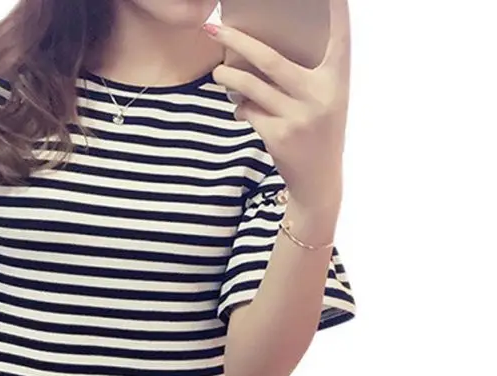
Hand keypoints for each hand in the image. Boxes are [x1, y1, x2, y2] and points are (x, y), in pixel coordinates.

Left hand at [206, 0, 350, 207]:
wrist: (318, 181)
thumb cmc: (317, 132)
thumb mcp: (323, 100)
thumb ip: (306, 75)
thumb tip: (257, 50)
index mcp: (337, 80)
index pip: (339, 36)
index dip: (336, 10)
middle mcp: (320, 95)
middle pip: (270, 60)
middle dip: (238, 41)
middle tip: (213, 28)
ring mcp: (299, 116)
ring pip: (251, 87)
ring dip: (228, 77)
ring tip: (218, 72)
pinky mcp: (280, 136)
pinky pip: (249, 112)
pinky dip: (240, 108)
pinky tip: (240, 110)